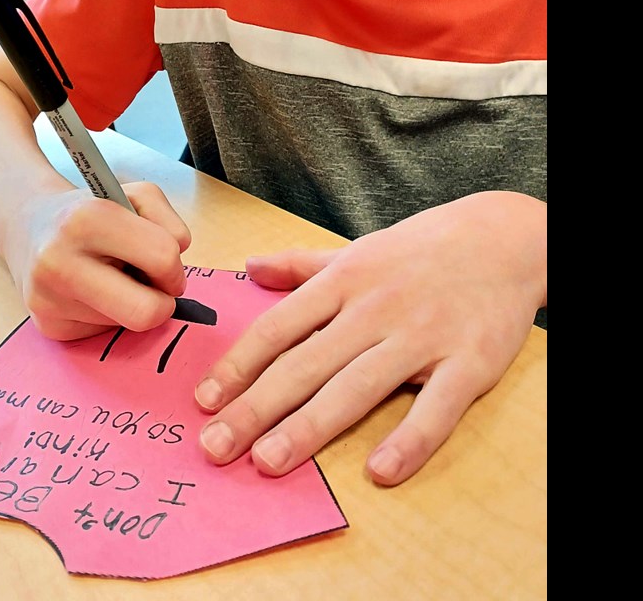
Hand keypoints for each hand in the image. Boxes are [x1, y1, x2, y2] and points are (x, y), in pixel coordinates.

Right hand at [2, 181, 190, 340]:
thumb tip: (173, 271)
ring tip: (109, 279)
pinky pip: (104, 334)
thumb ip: (169, 223)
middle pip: (146, 313)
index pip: (162, 258)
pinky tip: (91, 293)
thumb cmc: (91, 212)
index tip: (163, 265)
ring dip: (130, 305)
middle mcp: (58, 261)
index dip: (174, 266)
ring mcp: (49, 300)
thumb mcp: (134, 195)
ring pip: (126, 326)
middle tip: (151, 286)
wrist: (28, 227)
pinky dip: (108, 315)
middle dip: (161, 303)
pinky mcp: (49, 327)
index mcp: (85, 219)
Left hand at [195, 191, 546, 484]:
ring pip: (356, 387)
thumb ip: (300, 265)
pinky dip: (410, 440)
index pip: (277, 329)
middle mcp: (374, 309)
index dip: (237, 366)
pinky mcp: (471, 362)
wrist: (507, 237)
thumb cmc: (420, 250)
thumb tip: (248, 268)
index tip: (203, 400)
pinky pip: (437, 407)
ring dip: (309, 427)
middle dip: (254, 408)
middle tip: (215, 447)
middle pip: (304, 364)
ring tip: (267, 461)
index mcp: (343, 282)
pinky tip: (379, 471)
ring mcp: (423, 336)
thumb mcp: (355, 250)